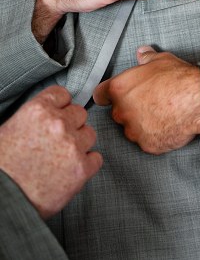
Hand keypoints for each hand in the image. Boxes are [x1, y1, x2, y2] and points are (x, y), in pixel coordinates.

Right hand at [0, 86, 101, 218]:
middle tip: (57, 141)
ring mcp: (73, 146)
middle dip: (70, 125)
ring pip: (89, 134)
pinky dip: (86, 164)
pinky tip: (70, 171)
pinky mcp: (83, 168)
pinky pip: (96, 158)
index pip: (62, 95)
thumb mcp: (7, 131)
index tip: (57, 115)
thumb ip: (32, 119)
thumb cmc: (1, 168)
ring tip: (61, 158)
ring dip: (79, 144)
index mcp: (38, 111)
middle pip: (79, 113)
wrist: (2, 200)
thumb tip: (44, 117)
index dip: (60, 106)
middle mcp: (59, 124)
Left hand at [93, 46, 199, 154]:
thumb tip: (142, 52)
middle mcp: (122, 111)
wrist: (198, 100)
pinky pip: (148, 141)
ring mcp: (134, 131)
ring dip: (143, 124)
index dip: (108, 95)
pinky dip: (157, 135)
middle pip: (118, 112)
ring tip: (163, 114)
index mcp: (120, 88)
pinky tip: (170, 124)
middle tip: (151, 102)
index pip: (100, 95)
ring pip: (133, 129)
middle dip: (131, 109)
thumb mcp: (162, 60)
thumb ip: (147, 58)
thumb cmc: (180, 79)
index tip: (115, 96)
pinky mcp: (147, 144)